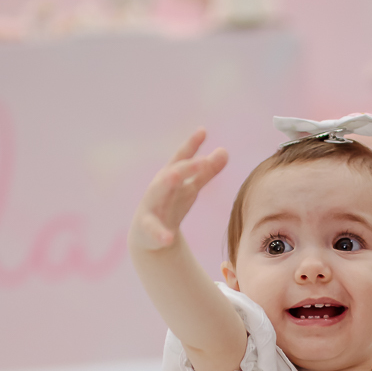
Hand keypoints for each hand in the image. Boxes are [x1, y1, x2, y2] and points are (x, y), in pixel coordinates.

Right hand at [128, 128, 228, 253]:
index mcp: (170, 176)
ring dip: (167, 183)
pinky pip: (153, 230)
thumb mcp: (190, 188)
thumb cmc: (171, 204)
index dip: (192, 145)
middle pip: (173, 173)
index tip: (203, 131)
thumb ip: (206, 171)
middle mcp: (159, 187)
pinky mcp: (147, 229)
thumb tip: (224, 151)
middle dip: (186, 166)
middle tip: (202, 161)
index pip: (182, 158)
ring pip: (157, 193)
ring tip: (176, 177)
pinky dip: (160, 234)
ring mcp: (151, 206)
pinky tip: (168, 239)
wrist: (147, 235)